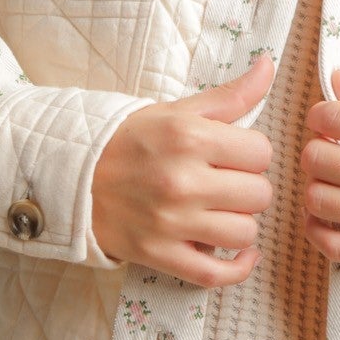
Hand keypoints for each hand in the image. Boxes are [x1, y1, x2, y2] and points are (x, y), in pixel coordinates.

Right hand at [89, 53, 275, 285]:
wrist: (70, 176)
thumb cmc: (129, 140)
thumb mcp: (176, 111)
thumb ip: (229, 96)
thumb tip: (268, 65)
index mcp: (189, 138)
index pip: (262, 153)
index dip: (252, 154)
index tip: (233, 156)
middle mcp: (182, 181)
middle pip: (259, 194)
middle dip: (248, 188)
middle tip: (225, 184)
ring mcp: (170, 222)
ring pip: (245, 233)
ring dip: (239, 224)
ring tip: (220, 212)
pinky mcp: (160, 255)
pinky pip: (217, 274)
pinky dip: (237, 267)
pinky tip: (240, 253)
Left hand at [299, 66, 339, 276]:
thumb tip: (335, 81)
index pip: (332, 117)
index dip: (320, 117)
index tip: (326, 123)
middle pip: (317, 159)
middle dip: (316, 154)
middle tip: (329, 156)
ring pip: (317, 200)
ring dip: (316, 191)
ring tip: (331, 187)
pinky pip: (331, 245)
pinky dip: (317, 231)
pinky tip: (324, 220)